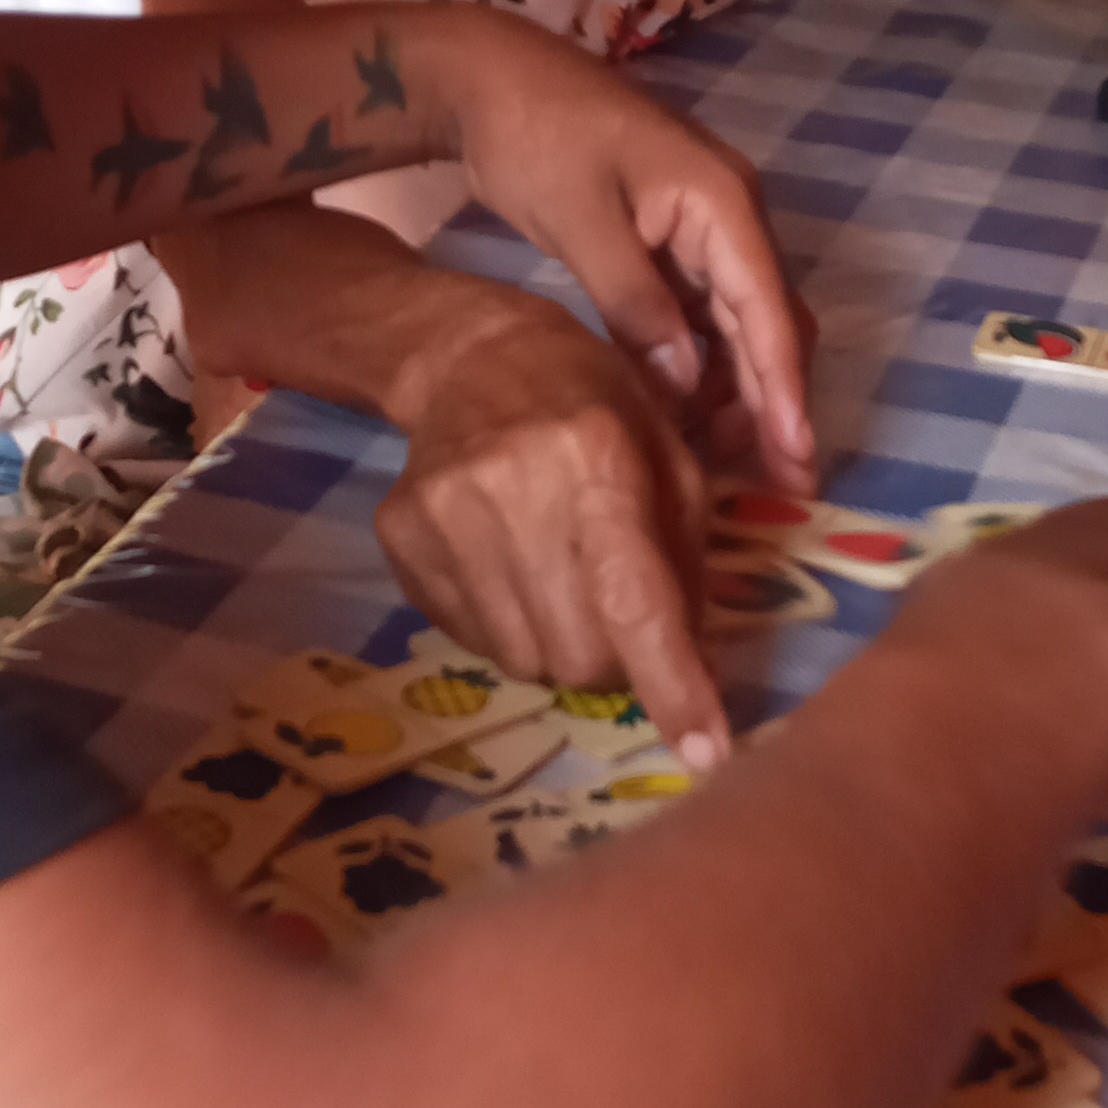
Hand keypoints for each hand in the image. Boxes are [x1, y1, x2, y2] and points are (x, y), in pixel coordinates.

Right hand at [381, 294, 734, 761]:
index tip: (707, 752)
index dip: (674, 683)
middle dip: (616, 662)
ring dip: (559, 647)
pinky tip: (511, 570)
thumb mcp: (668, 449)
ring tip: (559, 581)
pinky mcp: (400, 537)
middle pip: (579, 654)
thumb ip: (687, 553)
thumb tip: (691, 662)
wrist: (468, 355)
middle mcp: (515, 488)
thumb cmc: (594, 400)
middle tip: (620, 619)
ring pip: (524, 660)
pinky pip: (471, 640)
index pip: (636, 598)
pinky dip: (508, 629)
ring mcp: (445, 515)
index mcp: (598, 457)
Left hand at [428, 12, 816, 503]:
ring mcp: (701, 228)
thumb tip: (684, 391)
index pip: (767, 311)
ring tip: (725, 465)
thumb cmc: (534, 136)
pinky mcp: (669, 242)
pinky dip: (701, 366)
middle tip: (776, 487)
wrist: (488, 76)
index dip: (783, 393)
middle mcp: (729, 215)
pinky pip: (704, 315)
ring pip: (739, 325)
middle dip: (773, 404)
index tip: (797, 462)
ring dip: (736, 391)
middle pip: (768, 323)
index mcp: (721, 201)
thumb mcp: (581, 222)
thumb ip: (635, 305)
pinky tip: (686, 414)